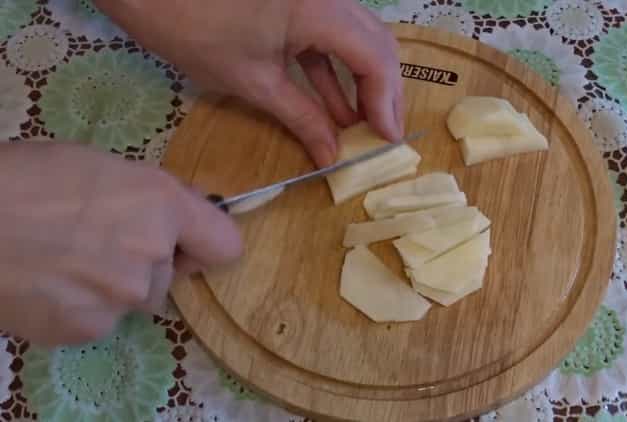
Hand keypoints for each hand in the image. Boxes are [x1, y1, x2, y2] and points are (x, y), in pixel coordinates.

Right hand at [0, 143, 241, 345]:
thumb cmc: (25, 178)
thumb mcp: (99, 166)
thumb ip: (150, 195)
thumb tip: (181, 214)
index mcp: (161, 204)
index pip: (225, 244)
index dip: (205, 243)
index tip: (187, 242)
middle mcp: (153, 253)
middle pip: (171, 272)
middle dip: (146, 261)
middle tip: (98, 243)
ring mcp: (122, 296)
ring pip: (137, 297)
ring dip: (114, 286)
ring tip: (66, 263)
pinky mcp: (90, 329)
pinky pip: (103, 319)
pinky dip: (83, 308)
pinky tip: (50, 286)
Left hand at [95, 0, 404, 167]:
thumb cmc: (193, 29)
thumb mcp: (253, 82)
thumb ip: (302, 117)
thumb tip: (332, 156)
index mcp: (320, 8)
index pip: (375, 58)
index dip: (386, 102)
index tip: (387, 141)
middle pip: (376, 44)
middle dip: (382, 92)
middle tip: (382, 135)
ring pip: (357, 39)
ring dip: (360, 83)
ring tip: (360, 128)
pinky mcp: (298, 2)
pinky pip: (329, 36)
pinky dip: (333, 71)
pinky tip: (334, 107)